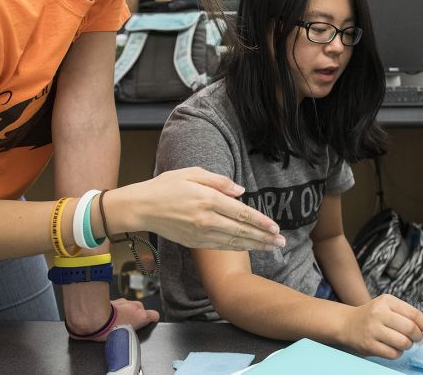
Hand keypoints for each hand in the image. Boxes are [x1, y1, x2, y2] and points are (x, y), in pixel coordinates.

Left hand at [84, 298, 159, 341]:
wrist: (93, 317)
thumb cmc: (109, 329)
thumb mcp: (125, 337)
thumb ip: (132, 334)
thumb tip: (129, 341)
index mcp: (141, 315)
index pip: (154, 315)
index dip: (152, 319)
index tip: (150, 322)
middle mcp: (134, 306)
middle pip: (140, 310)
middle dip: (134, 316)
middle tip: (127, 326)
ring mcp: (124, 302)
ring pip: (128, 307)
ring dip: (124, 313)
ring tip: (115, 323)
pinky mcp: (113, 300)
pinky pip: (118, 306)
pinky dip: (114, 310)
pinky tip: (107, 318)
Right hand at [130, 167, 285, 250]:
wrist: (141, 208)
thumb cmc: (166, 186)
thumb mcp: (192, 173)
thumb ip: (218, 181)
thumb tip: (241, 191)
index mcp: (208, 199)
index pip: (241, 213)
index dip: (261, 222)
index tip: (275, 227)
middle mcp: (206, 219)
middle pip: (242, 231)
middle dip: (264, 237)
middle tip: (281, 242)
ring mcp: (200, 233)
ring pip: (233, 242)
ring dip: (255, 245)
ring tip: (272, 248)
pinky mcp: (194, 242)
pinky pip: (221, 247)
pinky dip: (237, 248)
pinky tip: (249, 248)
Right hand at [337, 294, 422, 359]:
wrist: (347, 324)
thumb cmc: (373, 315)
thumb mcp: (388, 306)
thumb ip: (408, 314)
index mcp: (387, 301)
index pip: (414, 314)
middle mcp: (379, 313)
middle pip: (410, 329)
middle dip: (418, 336)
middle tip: (416, 338)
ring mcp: (373, 330)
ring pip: (403, 343)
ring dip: (408, 345)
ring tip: (403, 342)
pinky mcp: (369, 345)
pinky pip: (393, 353)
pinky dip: (398, 353)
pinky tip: (393, 347)